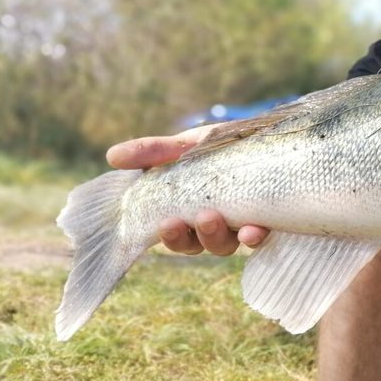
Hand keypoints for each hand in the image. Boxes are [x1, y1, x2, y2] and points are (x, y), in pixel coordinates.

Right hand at [106, 126, 269, 254]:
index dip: (167, 235)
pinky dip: (254, 236)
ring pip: (223, 245)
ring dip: (214, 236)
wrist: (269, 135)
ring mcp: (240, 223)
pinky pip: (259, 237)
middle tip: (179, 222)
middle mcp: (213, 223)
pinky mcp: (268, 221)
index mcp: (188, 209)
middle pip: (195, 244)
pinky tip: (253, 230)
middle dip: (186, 237)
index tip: (163, 223)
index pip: (173, 232)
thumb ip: (154, 152)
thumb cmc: (222, 144)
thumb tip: (111, 156)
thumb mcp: (188, 144)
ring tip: (212, 217)